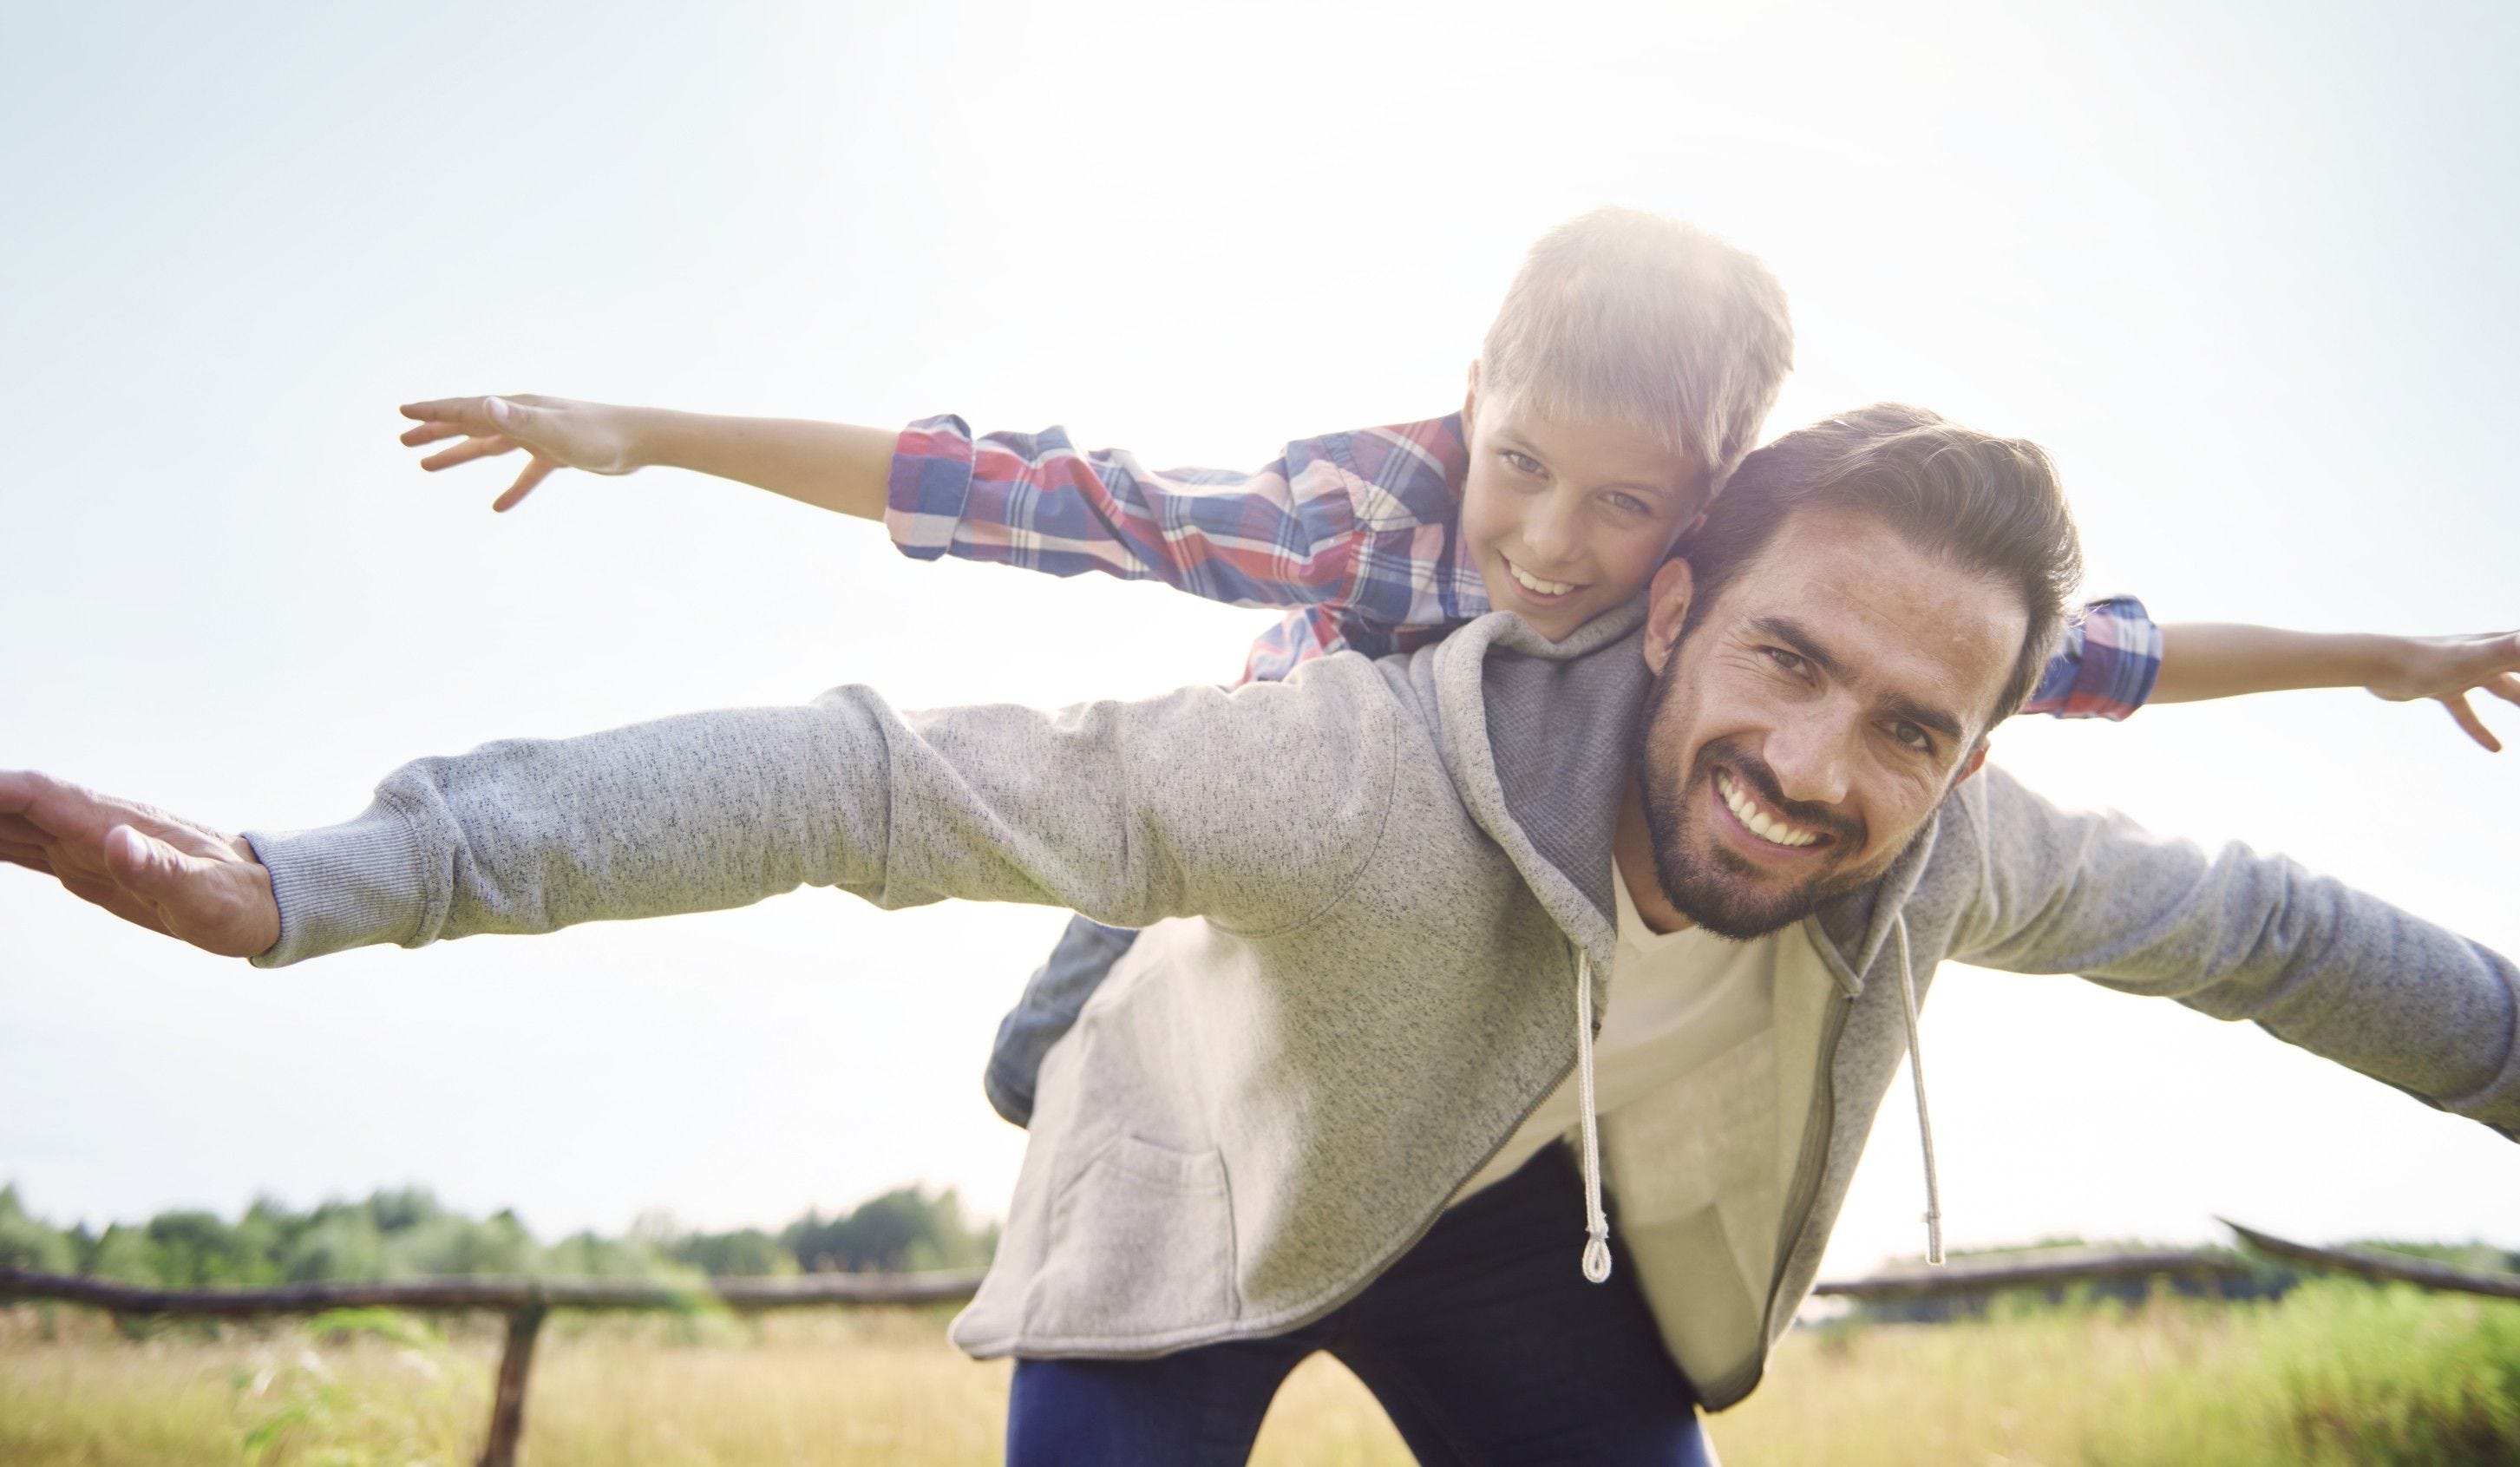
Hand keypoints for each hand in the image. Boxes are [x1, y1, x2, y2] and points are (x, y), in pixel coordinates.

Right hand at [0, 771, 280, 957]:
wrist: (260, 898)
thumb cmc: (236, 900)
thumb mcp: (205, 896)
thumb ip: (163, 870)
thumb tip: (118, 841)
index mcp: (114, 824)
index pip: (39, 796)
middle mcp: (92, 825)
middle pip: (12, 802)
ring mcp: (85, 842)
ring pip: (10, 822)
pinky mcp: (84, 863)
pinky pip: (22, 847)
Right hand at [398, 394, 645, 511]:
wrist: (643, 441)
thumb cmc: (600, 434)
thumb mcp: (552, 430)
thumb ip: (517, 419)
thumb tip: (482, 404)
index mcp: (517, 409)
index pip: (467, 408)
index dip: (434, 412)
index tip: (403, 413)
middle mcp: (525, 418)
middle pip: (471, 424)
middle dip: (436, 431)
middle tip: (403, 439)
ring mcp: (541, 436)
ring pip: (491, 447)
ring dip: (459, 454)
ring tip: (425, 465)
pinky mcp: (558, 455)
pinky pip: (526, 473)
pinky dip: (511, 488)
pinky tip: (498, 506)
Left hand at [2364, 631, 2519, 751]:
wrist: (2378, 665)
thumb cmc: (2429, 660)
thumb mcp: (2480, 659)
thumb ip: (2513, 650)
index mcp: (2501, 646)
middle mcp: (2485, 655)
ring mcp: (2463, 670)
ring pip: (2502, 689)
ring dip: (2519, 700)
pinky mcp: (2441, 687)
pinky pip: (2467, 712)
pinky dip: (2481, 729)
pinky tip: (2496, 749)